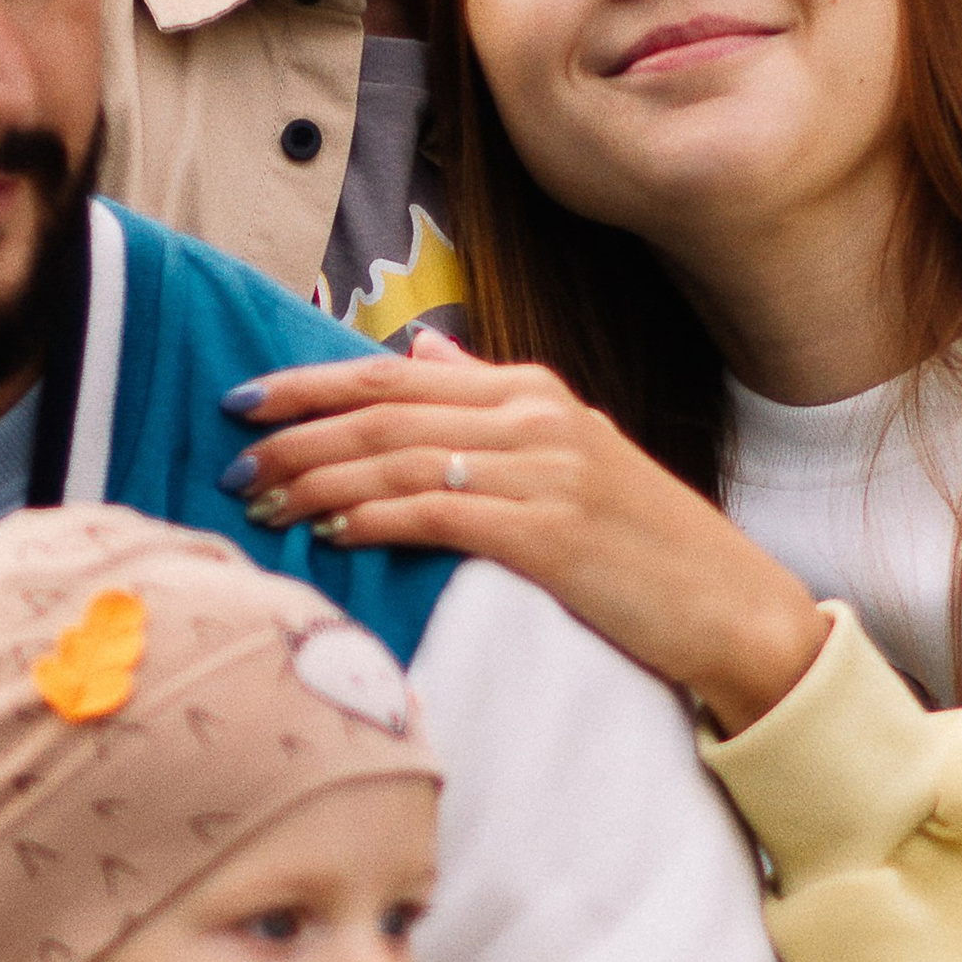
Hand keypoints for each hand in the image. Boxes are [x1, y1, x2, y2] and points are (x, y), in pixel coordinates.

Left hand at [222, 338, 827, 734]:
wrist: (730, 608)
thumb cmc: (642, 545)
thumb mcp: (570, 452)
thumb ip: (488, 401)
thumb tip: (418, 353)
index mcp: (532, 393)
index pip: (393, 376)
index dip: (309, 385)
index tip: (244, 401)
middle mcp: (534, 419)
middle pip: (382, 411)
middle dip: (295, 433)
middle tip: (230, 458)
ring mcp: (543, 472)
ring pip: (397, 460)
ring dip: (317, 479)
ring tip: (259, 501)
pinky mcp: (547, 533)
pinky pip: (436, 514)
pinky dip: (373, 518)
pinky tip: (328, 533)